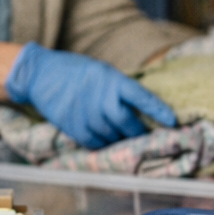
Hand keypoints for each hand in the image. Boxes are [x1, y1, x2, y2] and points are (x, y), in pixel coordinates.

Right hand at [4, 42, 177, 148]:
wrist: (41, 76)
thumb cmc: (75, 71)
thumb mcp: (101, 71)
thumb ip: (119, 88)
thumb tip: (139, 108)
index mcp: (112, 80)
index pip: (142, 98)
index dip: (159, 110)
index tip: (172, 121)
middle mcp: (102, 99)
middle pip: (128, 123)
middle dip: (137, 131)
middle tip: (142, 133)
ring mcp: (88, 116)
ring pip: (113, 136)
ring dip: (120, 139)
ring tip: (120, 135)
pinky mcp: (75, 128)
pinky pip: (96, 143)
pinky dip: (103, 143)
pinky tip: (103, 137)